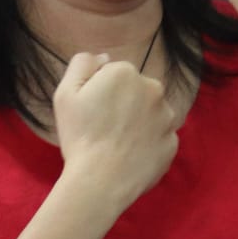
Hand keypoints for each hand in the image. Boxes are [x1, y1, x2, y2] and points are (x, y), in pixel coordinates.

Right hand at [52, 52, 179, 219]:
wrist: (100, 180)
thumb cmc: (79, 136)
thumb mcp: (65, 93)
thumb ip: (82, 64)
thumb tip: (104, 58)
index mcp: (125, 73)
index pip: (113, 75)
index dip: (100, 93)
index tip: (91, 111)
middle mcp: (153, 88)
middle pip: (136, 91)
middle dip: (122, 104)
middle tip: (103, 128)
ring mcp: (167, 117)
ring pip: (149, 114)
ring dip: (137, 123)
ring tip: (116, 144)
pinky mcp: (172, 142)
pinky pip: (158, 138)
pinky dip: (146, 145)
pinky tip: (129, 156)